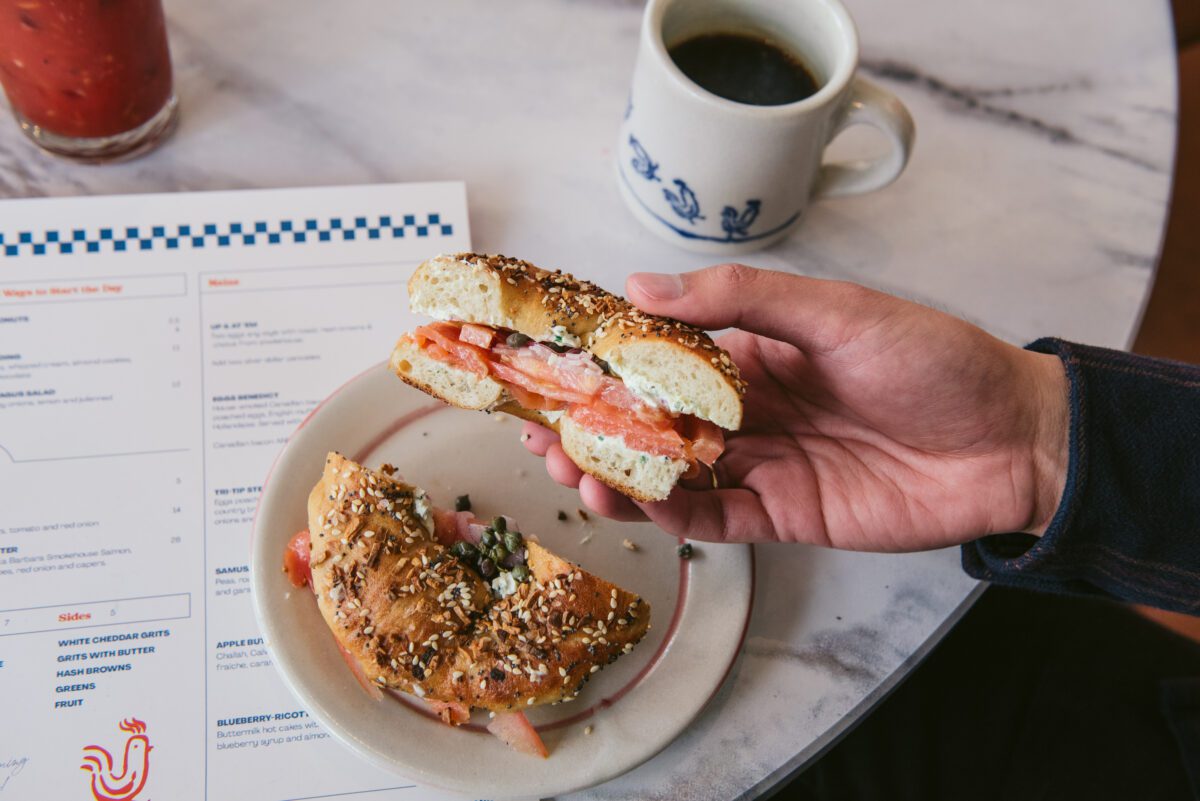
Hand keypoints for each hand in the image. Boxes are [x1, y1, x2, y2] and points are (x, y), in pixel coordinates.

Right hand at [521, 264, 1069, 550]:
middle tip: (542, 431)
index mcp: (756, 353)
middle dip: (596, 427)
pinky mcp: (789, 515)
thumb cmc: (934, 360)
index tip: (550, 362)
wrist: (1013, 440)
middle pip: (654, 423)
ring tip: (573, 469)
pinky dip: (673, 515)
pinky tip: (636, 504)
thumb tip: (644, 284)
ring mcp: (767, 465)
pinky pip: (719, 519)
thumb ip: (741, 302)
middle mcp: (751, 411)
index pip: (661, 356)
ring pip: (674, 475)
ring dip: (620, 475)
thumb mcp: (834, 312)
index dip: (604, 361)